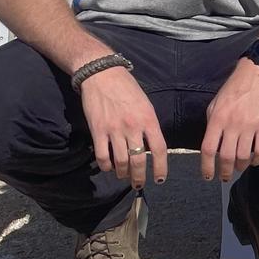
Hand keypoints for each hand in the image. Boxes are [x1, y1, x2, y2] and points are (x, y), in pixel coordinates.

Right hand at [79, 68, 167, 187]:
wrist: (102, 74)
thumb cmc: (127, 88)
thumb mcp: (145, 104)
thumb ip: (149, 125)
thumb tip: (151, 147)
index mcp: (148, 119)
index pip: (159, 149)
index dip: (160, 167)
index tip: (159, 179)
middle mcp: (133, 126)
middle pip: (139, 161)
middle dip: (139, 177)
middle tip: (138, 184)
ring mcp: (114, 129)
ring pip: (121, 162)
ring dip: (123, 174)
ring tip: (124, 176)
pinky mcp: (98, 130)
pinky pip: (102, 156)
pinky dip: (106, 166)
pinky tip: (108, 167)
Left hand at [200, 60, 258, 182]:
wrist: (257, 75)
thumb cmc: (234, 89)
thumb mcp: (215, 104)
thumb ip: (211, 124)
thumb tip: (211, 146)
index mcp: (217, 118)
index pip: (208, 149)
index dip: (206, 166)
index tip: (208, 176)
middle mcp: (232, 124)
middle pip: (226, 157)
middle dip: (225, 172)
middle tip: (225, 177)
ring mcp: (250, 126)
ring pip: (244, 157)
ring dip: (240, 167)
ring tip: (239, 167)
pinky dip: (257, 161)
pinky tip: (254, 161)